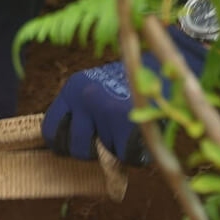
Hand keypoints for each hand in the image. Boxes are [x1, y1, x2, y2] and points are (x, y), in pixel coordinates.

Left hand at [40, 25, 208, 165]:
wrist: (168, 63)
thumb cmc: (132, 81)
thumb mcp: (97, 89)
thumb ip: (83, 113)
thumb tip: (69, 147)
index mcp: (73, 89)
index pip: (50, 128)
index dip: (62, 143)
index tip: (73, 146)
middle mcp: (84, 98)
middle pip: (76, 148)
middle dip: (92, 151)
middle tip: (107, 140)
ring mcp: (105, 110)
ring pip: (104, 153)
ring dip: (117, 149)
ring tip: (129, 128)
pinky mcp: (128, 123)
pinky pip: (127, 156)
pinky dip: (136, 153)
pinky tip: (142, 134)